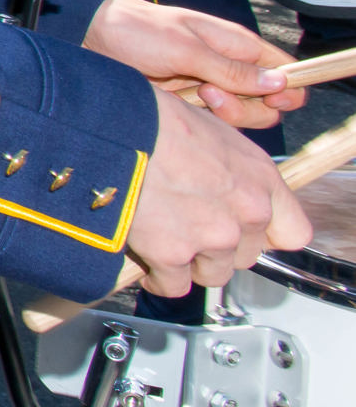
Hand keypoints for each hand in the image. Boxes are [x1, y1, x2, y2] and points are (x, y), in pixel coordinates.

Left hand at [83, 0, 304, 128]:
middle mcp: (230, 69)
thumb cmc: (138, 31)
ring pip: (241, 117)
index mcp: (238, 46)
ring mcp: (210, 87)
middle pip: (267, 104)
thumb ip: (232, 69)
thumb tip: (279, 82)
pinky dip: (202, 120)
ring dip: (223, 113)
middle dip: (247, 107)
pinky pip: (212, 122)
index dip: (288, 90)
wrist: (94, 36)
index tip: (270, 98)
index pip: (286, 72)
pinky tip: (180, 104)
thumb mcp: (187, 49)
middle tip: (211, 92)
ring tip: (193, 94)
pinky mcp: (189, 103)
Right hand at [124, 86, 307, 297]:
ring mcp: (213, 237)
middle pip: (246, 256)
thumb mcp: (213, 133)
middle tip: (188, 230)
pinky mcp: (172, 254)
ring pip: (212, 274)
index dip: (264, 236)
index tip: (243, 233)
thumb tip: (221, 188)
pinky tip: (147, 265)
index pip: (292, 233)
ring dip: (190, 264)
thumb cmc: (155, 120)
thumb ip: (232, 171)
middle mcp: (247, 212)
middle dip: (218, 248)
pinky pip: (173, 285)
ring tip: (164, 243)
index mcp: (262, 179)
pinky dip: (159, 280)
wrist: (113, 129)